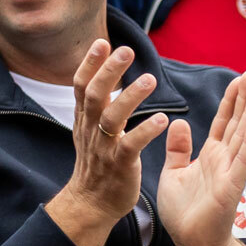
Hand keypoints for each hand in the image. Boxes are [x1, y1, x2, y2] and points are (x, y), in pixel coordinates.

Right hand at [45, 40, 171, 245]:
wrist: (91, 203)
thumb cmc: (97, 164)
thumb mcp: (89, 131)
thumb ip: (96, 106)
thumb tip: (103, 77)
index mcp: (84, 120)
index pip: (81, 85)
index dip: (90, 63)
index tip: (102, 42)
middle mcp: (89, 129)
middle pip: (94, 94)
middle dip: (109, 71)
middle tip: (126, 50)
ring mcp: (103, 147)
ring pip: (112, 117)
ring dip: (130, 97)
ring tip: (150, 79)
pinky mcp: (119, 165)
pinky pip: (131, 145)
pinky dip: (146, 131)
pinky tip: (163, 119)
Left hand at [157, 70, 245, 245]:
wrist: (190, 242)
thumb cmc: (184, 211)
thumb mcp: (174, 173)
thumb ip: (179, 149)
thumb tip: (181, 122)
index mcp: (210, 155)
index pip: (222, 121)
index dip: (230, 100)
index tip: (239, 77)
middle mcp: (223, 160)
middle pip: (236, 123)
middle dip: (244, 99)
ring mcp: (229, 172)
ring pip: (243, 138)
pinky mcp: (230, 187)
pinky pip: (241, 162)